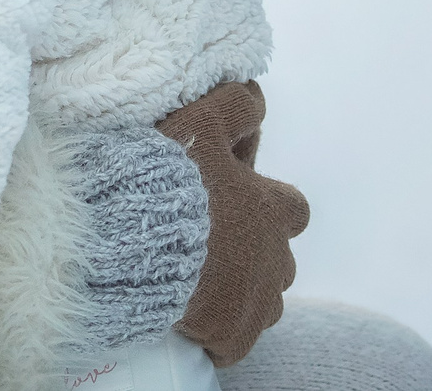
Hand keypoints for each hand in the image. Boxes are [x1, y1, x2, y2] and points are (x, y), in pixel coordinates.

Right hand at [158, 79, 309, 366]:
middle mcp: (276, 258)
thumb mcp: (201, 121)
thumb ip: (234, 106)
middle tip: (206, 245)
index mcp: (272, 209)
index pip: (292, 208)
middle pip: (277, 260)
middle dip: (252, 254)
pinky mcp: (234, 337)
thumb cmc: (170, 178)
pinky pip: (235, 338)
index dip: (266, 205)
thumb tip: (256, 93)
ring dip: (237, 291)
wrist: (138, 242)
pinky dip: (218, 327)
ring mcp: (259, 303)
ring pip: (261, 300)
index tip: (234, 204)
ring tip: (194, 281)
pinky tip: (188, 314)